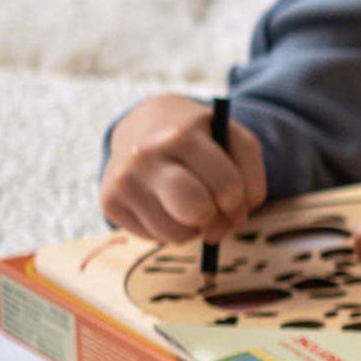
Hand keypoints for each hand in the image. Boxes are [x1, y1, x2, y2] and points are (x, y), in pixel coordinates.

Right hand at [99, 93, 266, 244]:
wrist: (144, 123)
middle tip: (214, 209)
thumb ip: (250, 176)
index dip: (239, 201)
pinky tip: (166, 203)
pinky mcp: (109, 203)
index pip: (227, 186)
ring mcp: (122, 181)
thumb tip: (233, 222)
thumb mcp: (233, 138)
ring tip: (189, 201)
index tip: (235, 199)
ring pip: (174, 233)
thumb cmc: (200, 136)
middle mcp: (145, 156)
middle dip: (213, 217)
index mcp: (182, 136)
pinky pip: (153, 237)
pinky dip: (169, 228)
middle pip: (194, 210)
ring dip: (192, 227)